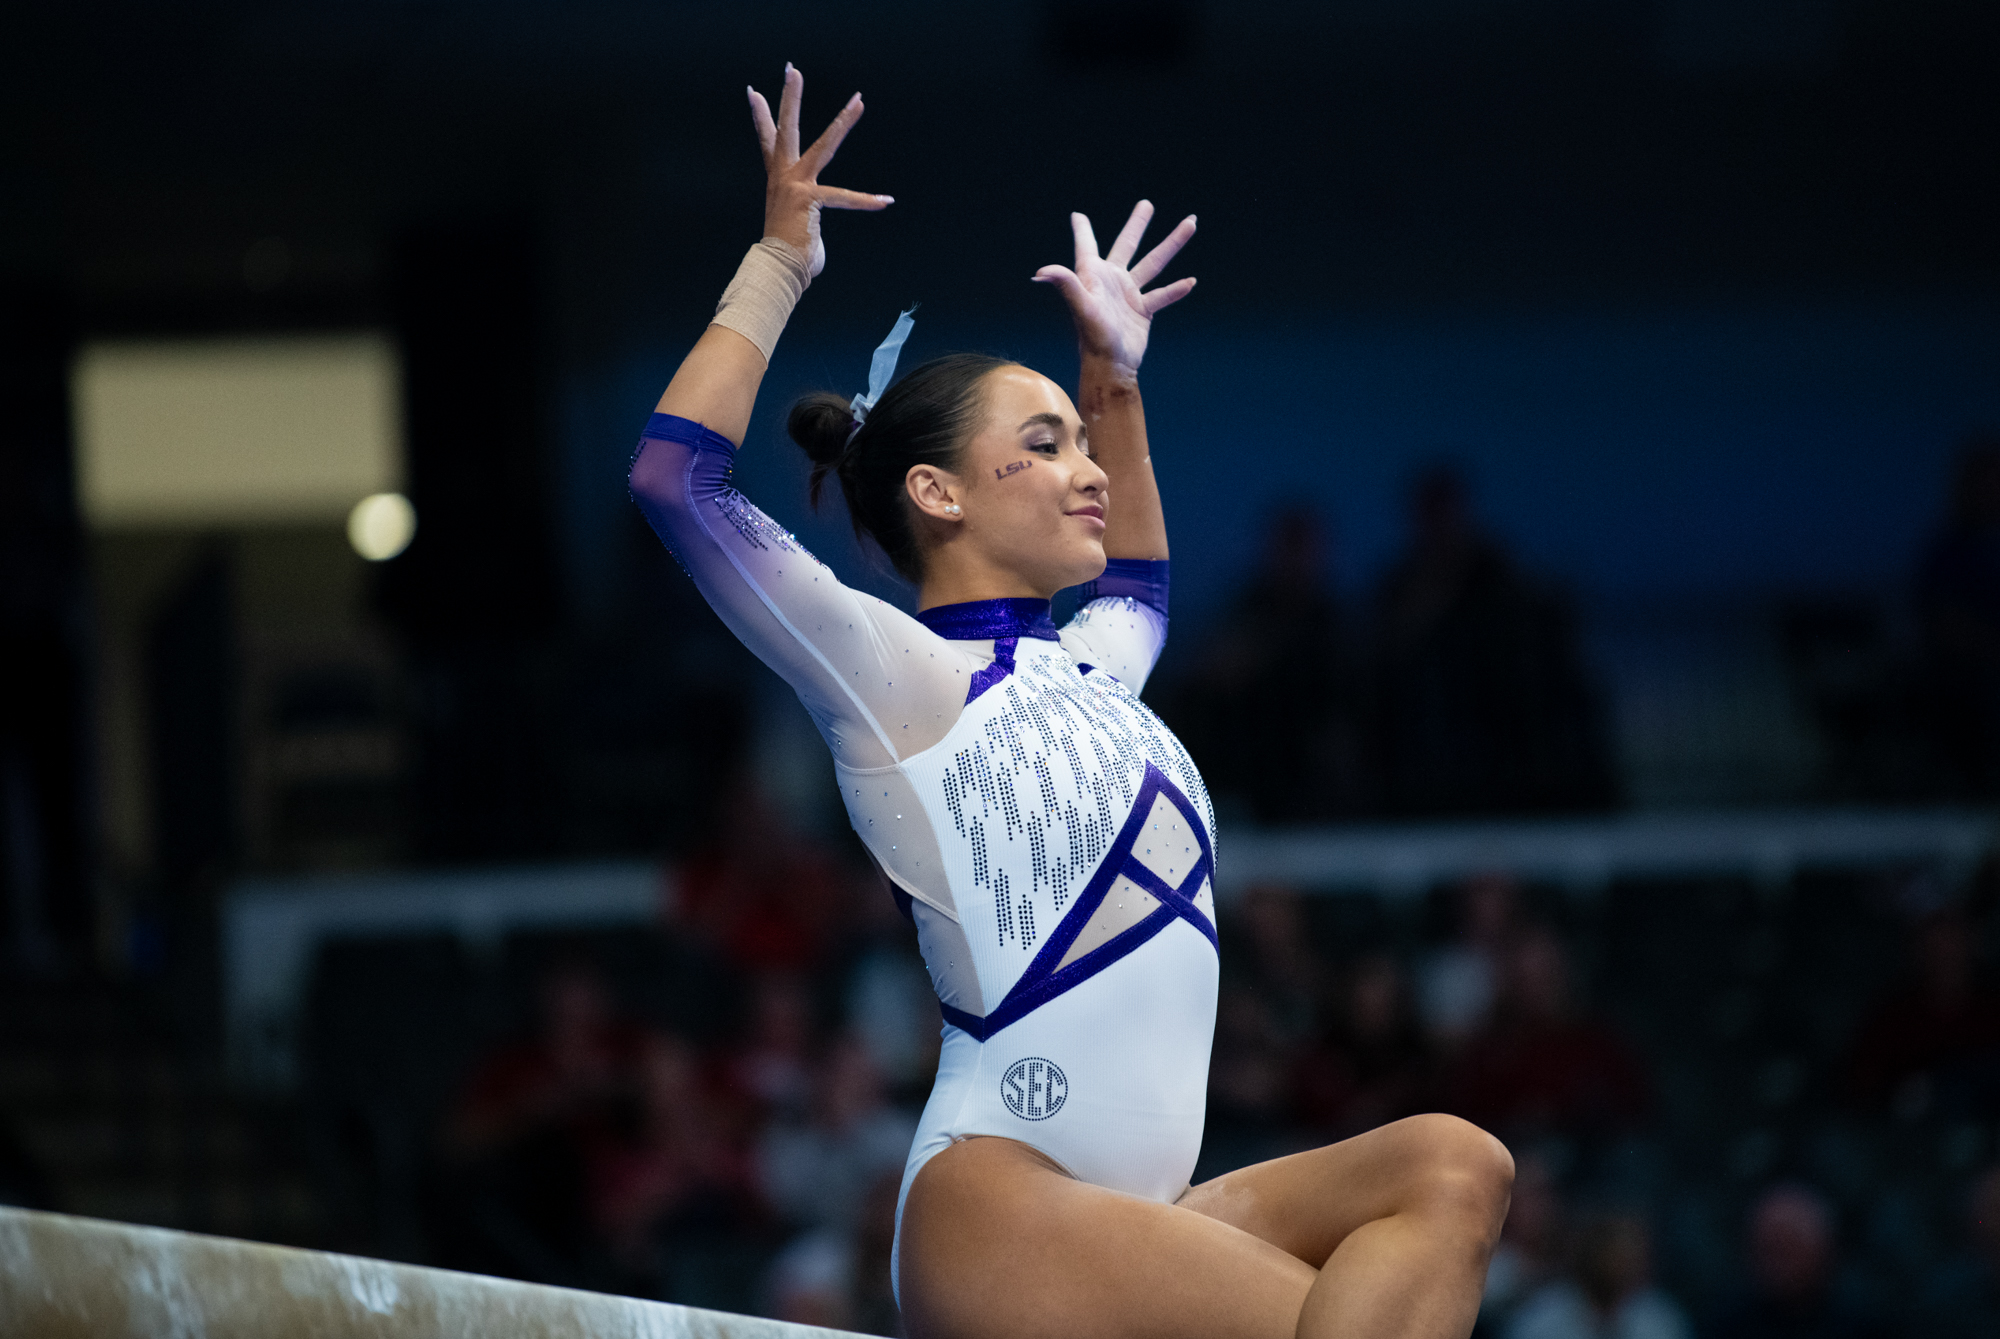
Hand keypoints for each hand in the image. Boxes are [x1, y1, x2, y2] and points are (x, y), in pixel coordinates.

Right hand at [748, 64, 891, 278]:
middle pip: (786, 129)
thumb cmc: (793, 256)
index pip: (769, 141)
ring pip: (824, 145)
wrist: (779, 270)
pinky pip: (842, 197)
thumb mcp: (801, 230)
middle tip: (792, 68)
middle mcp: (783, 177)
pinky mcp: (808, 199)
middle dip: (789, 97)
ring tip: (859, 101)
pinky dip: (866, 201)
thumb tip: (813, 239)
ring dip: (842, 122)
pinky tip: (886, 200)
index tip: (753, 92)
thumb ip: (811, 222)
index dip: (761, 116)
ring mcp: (795, 185)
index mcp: (779, 180)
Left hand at [1033, 201, 1195, 374]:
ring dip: (1172, 244)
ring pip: (1154, 264)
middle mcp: (1112, 281)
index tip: (1077, 215)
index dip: (1082, 231)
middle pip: (1128, 245)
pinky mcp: (1143, 311)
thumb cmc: (1093, 338)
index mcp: (1093, 276)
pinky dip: (1176, 290)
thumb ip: (1066, 284)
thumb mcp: (1081, 307)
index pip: (1087, 247)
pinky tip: (1190, 281)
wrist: (1112, 366)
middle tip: (1146, 204)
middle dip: (1137, 224)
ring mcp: (1129, 295)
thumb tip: (1041, 270)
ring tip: (1191, 223)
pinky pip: (1162, 295)